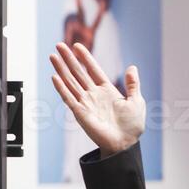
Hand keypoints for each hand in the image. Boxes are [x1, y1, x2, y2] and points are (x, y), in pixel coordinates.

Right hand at [49, 41, 143, 156]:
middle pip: (78, 73)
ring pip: (70, 82)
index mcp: (107, 90)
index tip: (77, 46)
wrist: (125, 144)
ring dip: (61, 69)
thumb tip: (132, 67)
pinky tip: (55, 77)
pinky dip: (61, 88)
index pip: (93, 70)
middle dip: (68, 59)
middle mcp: (93, 95)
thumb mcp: (136, 101)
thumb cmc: (132, 126)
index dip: (85, 58)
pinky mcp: (80, 113)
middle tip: (59, 45)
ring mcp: (85, 103)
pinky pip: (68, 98)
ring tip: (52, 56)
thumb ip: (133, 84)